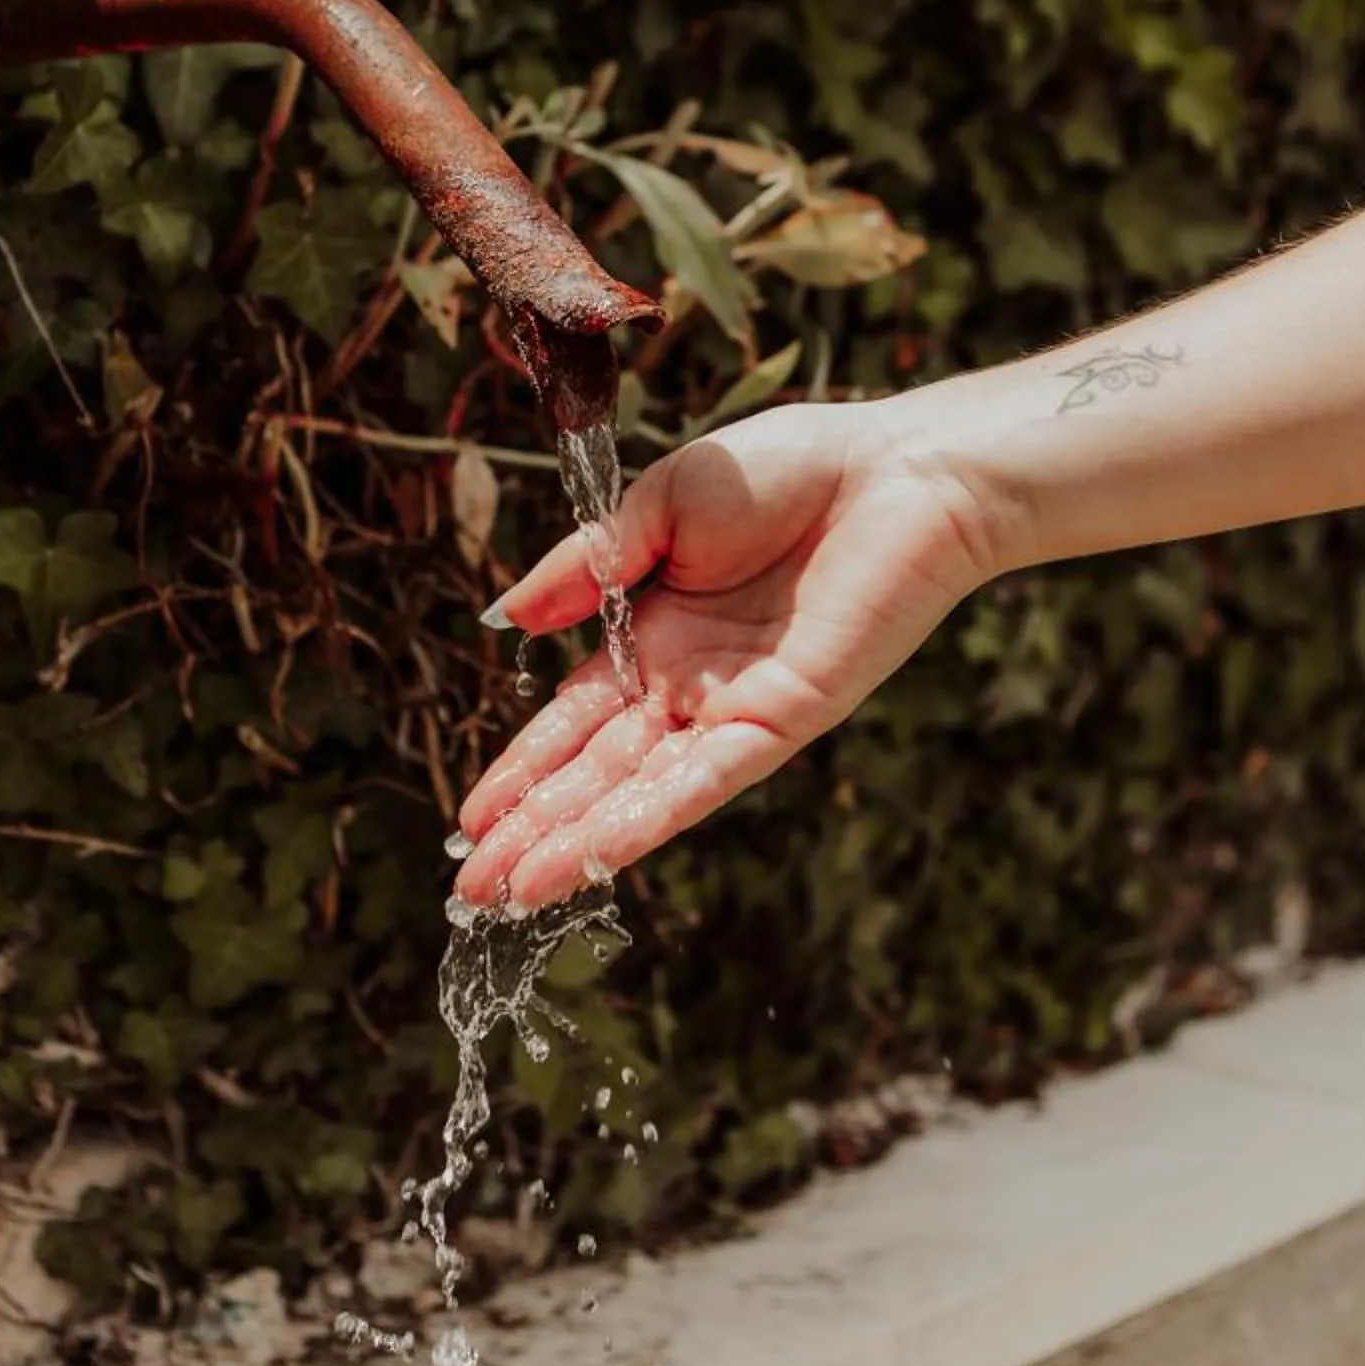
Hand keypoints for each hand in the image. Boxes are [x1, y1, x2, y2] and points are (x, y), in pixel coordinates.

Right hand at [452, 396, 1005, 911]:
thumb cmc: (790, 469)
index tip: (472, 816)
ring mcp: (733, 710)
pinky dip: (645, 820)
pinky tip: (590, 856)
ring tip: (509, 896)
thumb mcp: (661, 505)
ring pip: (638, 792)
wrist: (896, 470)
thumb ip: (588, 567)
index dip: (522, 768)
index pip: (573, 720)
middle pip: (595, 772)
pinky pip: (704, 781)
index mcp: (654, 633)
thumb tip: (508, 619)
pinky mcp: (783, 721)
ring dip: (572, 843)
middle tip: (468, 889)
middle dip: (530, 828)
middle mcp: (688, 686)